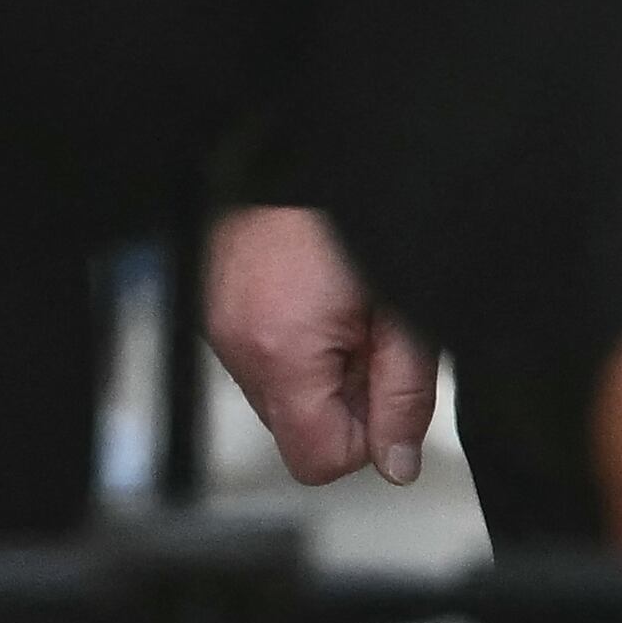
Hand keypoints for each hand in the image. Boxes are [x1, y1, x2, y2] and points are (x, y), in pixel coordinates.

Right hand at [207, 203, 433, 488]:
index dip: (363, 439)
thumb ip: (404, 403)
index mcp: (283, 354)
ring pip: (275, 394)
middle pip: (293, 429)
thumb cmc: (359, 224)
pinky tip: (314, 301)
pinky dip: (290, 345)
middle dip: (339, 401)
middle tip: (367, 341)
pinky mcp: (214, 302)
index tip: (382, 389)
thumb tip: (395, 466)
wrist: (318, 156)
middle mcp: (236, 344)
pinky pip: (256, 357)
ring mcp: (218, 322)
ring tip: (340, 314)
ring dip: (314, 372)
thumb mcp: (407, 321)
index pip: (316, 460)